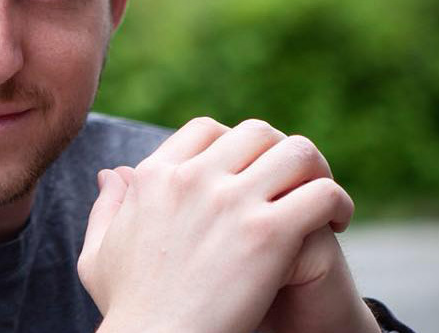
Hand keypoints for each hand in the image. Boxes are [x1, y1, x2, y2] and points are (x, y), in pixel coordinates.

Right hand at [78, 117, 373, 332]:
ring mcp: (231, 202)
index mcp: (155, 177)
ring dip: (315, 170)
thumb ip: (107, 208)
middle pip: (256, 132)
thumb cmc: (129, 310)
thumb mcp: (100, 252)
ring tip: (320, 202)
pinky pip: (322, 193)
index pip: (206, 129)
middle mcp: (193, 178)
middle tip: (293, 184)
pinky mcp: (267, 234)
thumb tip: (111, 174)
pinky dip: (338, 203)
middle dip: (279, 153)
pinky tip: (336, 224)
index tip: (250, 173)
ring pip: (296, 151)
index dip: (234, 144)